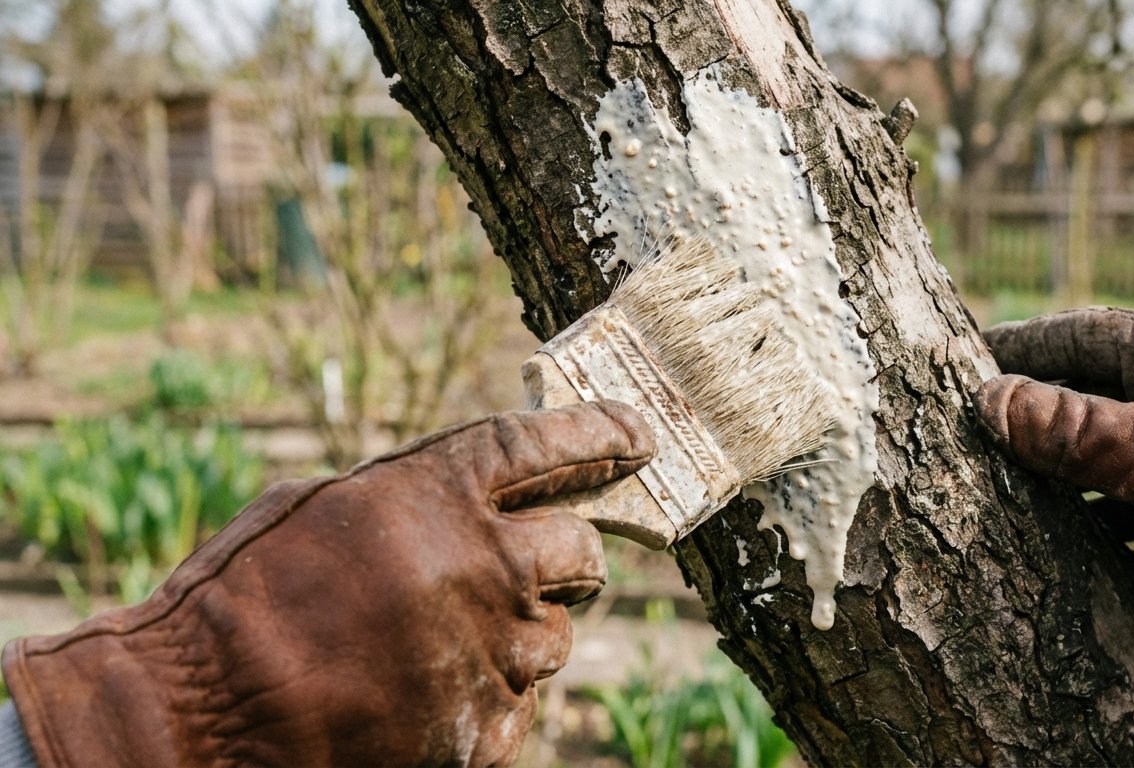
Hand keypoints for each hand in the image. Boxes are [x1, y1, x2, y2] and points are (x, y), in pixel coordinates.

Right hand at [2, 401, 653, 766]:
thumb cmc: (238, 600)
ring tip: (456, 641)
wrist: (201, 718)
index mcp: (438, 491)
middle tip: (546, 560)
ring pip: (559, 633)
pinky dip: (494, 695)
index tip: (637, 434)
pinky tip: (436, 693)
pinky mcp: (484, 727)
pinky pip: (523, 702)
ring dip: (526, 630)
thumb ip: (405, 499)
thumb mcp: (315, 508)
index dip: (601, 435)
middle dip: (571, 553)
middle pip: (583, 548)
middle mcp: (485, 564)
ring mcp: (492, 650)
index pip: (549, 445)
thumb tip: (456, 502)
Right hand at [973, 308, 1133, 682]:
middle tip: (987, 418)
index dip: (1024, 342)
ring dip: (1074, 453)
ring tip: (1022, 475)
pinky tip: (1090, 529)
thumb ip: (1065, 427)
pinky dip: (1113, 497)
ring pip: (1128, 431)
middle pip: (1102, 380)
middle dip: (1042, 401)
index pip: (1083, 331)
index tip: (973, 354)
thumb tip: (989, 399)